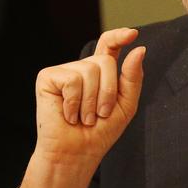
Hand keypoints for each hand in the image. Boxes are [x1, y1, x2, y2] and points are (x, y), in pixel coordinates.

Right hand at [16, 28, 144, 187]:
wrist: (76, 153)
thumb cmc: (100, 132)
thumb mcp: (125, 104)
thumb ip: (132, 77)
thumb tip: (139, 49)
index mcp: (100, 73)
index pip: (109, 45)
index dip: (120, 36)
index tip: (133, 34)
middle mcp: (81, 68)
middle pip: (105, 60)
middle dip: (109, 91)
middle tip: (99, 114)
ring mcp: (64, 71)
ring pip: (90, 70)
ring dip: (92, 100)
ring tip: (84, 117)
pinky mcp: (48, 77)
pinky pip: (72, 79)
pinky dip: (75, 102)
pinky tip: (68, 114)